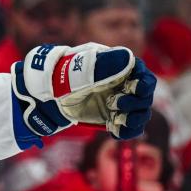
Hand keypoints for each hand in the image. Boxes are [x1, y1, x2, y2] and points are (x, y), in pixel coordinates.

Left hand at [12, 43, 156, 140]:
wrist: (45, 97)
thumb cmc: (61, 78)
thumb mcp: (80, 70)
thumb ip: (103, 65)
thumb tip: (128, 59)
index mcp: (118, 68)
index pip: (143, 75)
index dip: (143, 84)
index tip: (132, 88)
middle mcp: (121, 84)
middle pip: (145, 97)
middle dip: (136, 103)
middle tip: (115, 104)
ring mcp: (117, 101)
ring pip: (140, 113)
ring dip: (133, 119)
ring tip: (115, 118)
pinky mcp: (111, 117)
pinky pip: (129, 127)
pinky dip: (126, 131)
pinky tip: (114, 131)